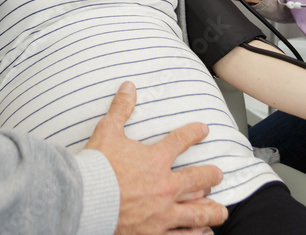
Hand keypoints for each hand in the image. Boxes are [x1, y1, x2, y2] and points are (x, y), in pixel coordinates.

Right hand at [85, 82, 226, 234]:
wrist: (84, 200)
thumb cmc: (96, 168)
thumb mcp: (107, 132)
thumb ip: (121, 109)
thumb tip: (128, 86)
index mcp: (155, 160)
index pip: (181, 141)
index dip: (194, 133)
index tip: (203, 130)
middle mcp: (165, 186)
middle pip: (198, 179)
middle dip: (211, 175)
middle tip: (218, 174)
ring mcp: (162, 213)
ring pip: (197, 211)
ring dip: (212, 210)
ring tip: (221, 210)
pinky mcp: (155, 233)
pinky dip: (195, 234)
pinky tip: (204, 233)